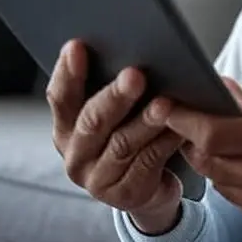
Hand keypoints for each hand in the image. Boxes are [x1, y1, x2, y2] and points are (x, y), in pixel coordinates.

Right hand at [47, 40, 184, 232]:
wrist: (150, 189)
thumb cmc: (133, 136)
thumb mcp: (118, 114)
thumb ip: (114, 90)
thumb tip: (135, 51)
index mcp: (66, 127)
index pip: (60, 98)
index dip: (67, 72)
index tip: (78, 46)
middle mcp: (75, 155)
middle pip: (92, 121)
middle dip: (115, 96)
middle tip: (135, 74)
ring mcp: (97, 179)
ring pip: (122, 144)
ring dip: (145, 121)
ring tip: (165, 103)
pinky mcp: (125, 195)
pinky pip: (147, 163)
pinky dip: (164, 142)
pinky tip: (180, 128)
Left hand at [150, 79, 241, 236]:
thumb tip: (221, 92)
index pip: (215, 134)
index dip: (184, 120)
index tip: (164, 105)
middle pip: (207, 161)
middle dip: (191, 139)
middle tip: (181, 119)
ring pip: (217, 182)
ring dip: (210, 160)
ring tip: (209, 138)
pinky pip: (237, 199)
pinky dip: (232, 179)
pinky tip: (241, 163)